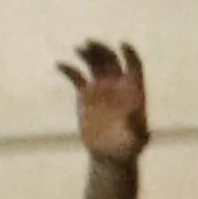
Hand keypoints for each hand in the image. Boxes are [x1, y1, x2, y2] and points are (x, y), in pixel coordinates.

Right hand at [63, 42, 152, 162]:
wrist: (110, 154)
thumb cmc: (129, 148)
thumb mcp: (137, 140)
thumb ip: (137, 126)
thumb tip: (134, 114)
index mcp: (134, 90)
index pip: (134, 65)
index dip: (130, 53)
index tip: (123, 45)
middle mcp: (117, 84)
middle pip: (111, 59)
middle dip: (103, 50)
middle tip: (91, 44)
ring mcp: (101, 87)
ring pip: (94, 63)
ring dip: (88, 53)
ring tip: (79, 48)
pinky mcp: (85, 93)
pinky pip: (76, 76)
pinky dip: (69, 69)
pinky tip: (60, 65)